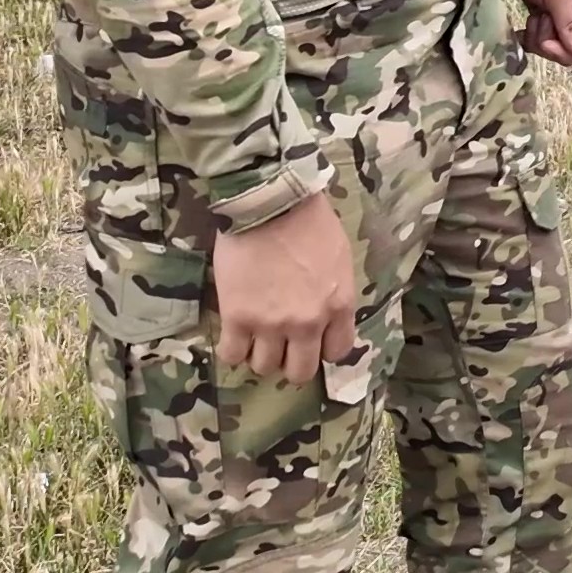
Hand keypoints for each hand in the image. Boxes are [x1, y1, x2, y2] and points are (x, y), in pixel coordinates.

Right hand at [212, 194, 358, 385]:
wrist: (268, 201)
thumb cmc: (308, 220)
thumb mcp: (339, 258)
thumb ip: (334, 293)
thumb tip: (325, 314)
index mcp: (339, 306)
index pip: (337, 352)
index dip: (322, 349)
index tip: (311, 339)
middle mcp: (308, 323)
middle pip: (300, 371)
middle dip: (290, 361)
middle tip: (280, 344)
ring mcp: (271, 324)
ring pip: (264, 367)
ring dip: (259, 354)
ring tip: (254, 335)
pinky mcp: (237, 318)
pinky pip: (232, 355)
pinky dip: (232, 350)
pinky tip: (233, 334)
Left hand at [509, 0, 571, 65]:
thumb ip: (571, 26)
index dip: (567, 50)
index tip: (547, 38)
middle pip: (570, 50)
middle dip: (550, 42)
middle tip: (538, 20)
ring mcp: (563, 15)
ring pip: (554, 45)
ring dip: (539, 36)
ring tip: (533, 14)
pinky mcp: (546, 13)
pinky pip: (542, 36)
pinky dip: (531, 35)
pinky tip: (523, 26)